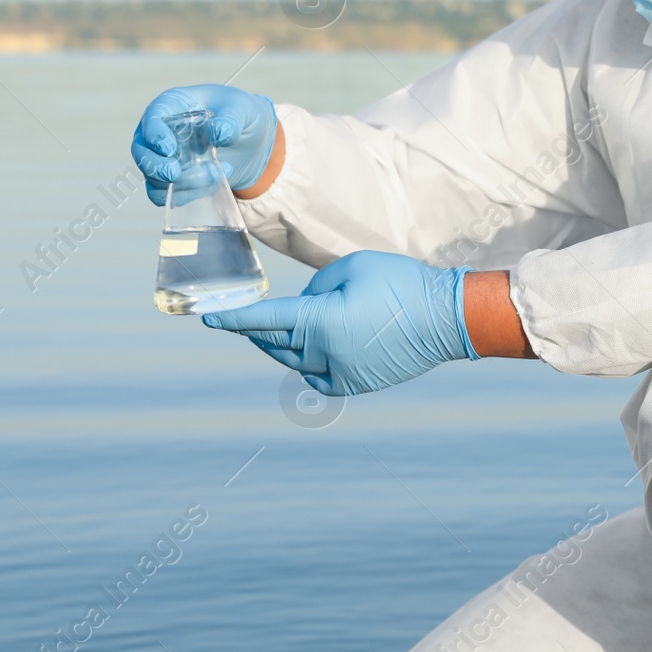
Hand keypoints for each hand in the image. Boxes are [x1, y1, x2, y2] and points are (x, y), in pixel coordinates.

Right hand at [131, 84, 275, 204]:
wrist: (249, 141)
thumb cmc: (239, 114)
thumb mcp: (242, 109)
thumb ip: (231, 119)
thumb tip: (219, 132)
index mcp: (173, 105)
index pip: (153, 117)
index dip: (154, 133)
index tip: (168, 148)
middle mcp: (161, 131)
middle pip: (142, 150)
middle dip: (153, 165)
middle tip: (173, 174)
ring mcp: (164, 157)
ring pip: (151, 175)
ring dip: (172, 183)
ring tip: (209, 179)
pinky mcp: (174, 179)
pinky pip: (164, 193)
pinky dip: (179, 196)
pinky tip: (205, 190)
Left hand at [202, 251, 478, 395]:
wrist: (445, 319)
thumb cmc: (400, 283)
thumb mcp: (351, 268)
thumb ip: (316, 288)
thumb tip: (304, 307)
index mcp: (321, 322)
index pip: (263, 321)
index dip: (232, 318)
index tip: (206, 318)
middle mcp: (325, 354)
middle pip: (275, 343)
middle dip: (257, 329)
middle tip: (243, 318)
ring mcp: (342, 373)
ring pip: (294, 362)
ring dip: (282, 346)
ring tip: (278, 330)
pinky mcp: (357, 383)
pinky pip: (317, 377)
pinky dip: (306, 364)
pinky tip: (309, 352)